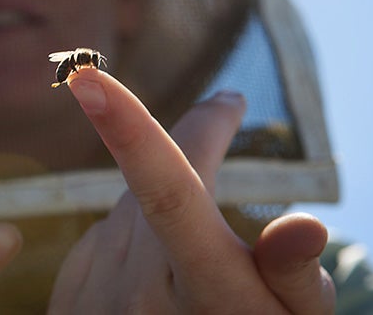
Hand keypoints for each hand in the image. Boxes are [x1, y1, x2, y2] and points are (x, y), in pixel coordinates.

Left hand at [49, 68, 334, 312]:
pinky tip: (150, 262)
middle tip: (227, 108)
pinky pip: (104, 241)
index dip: (133, 133)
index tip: (90, 79)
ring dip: (162, 199)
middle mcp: (136, 286)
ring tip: (198, 197)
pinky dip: (131, 237)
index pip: (170, 194)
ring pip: (129, 210)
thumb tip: (303, 226)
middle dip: (196, 138)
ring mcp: (94, 292)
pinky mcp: (69, 297)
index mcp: (201, 290)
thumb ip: (293, 280)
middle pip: (157, 181)